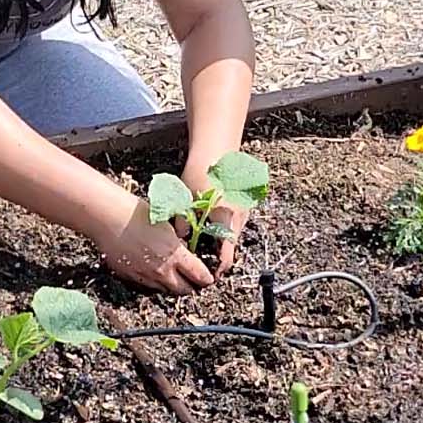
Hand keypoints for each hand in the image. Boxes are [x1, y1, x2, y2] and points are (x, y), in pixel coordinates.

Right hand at [92, 194, 213, 296]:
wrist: (108, 218)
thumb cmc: (137, 213)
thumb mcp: (167, 223)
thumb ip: (178, 243)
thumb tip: (184, 250)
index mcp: (176, 255)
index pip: (199, 276)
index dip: (206, 279)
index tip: (208, 278)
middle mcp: (162, 270)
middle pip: (184, 290)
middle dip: (191, 287)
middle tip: (193, 281)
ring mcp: (145, 277)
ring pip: (165, 291)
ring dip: (172, 286)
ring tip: (174, 278)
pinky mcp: (130, 278)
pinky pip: (147, 287)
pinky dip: (154, 283)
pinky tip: (153, 273)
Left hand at [182, 163, 249, 277]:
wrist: (217, 146)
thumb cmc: (202, 171)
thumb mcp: (186, 199)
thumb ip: (182, 223)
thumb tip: (178, 241)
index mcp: (227, 221)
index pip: (227, 256)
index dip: (218, 269)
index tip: (209, 276)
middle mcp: (240, 218)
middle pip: (231, 246)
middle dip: (217, 254)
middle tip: (201, 257)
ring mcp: (244, 209)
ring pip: (233, 233)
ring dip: (220, 239)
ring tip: (202, 238)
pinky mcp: (243, 201)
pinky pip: (235, 221)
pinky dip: (224, 225)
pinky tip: (209, 218)